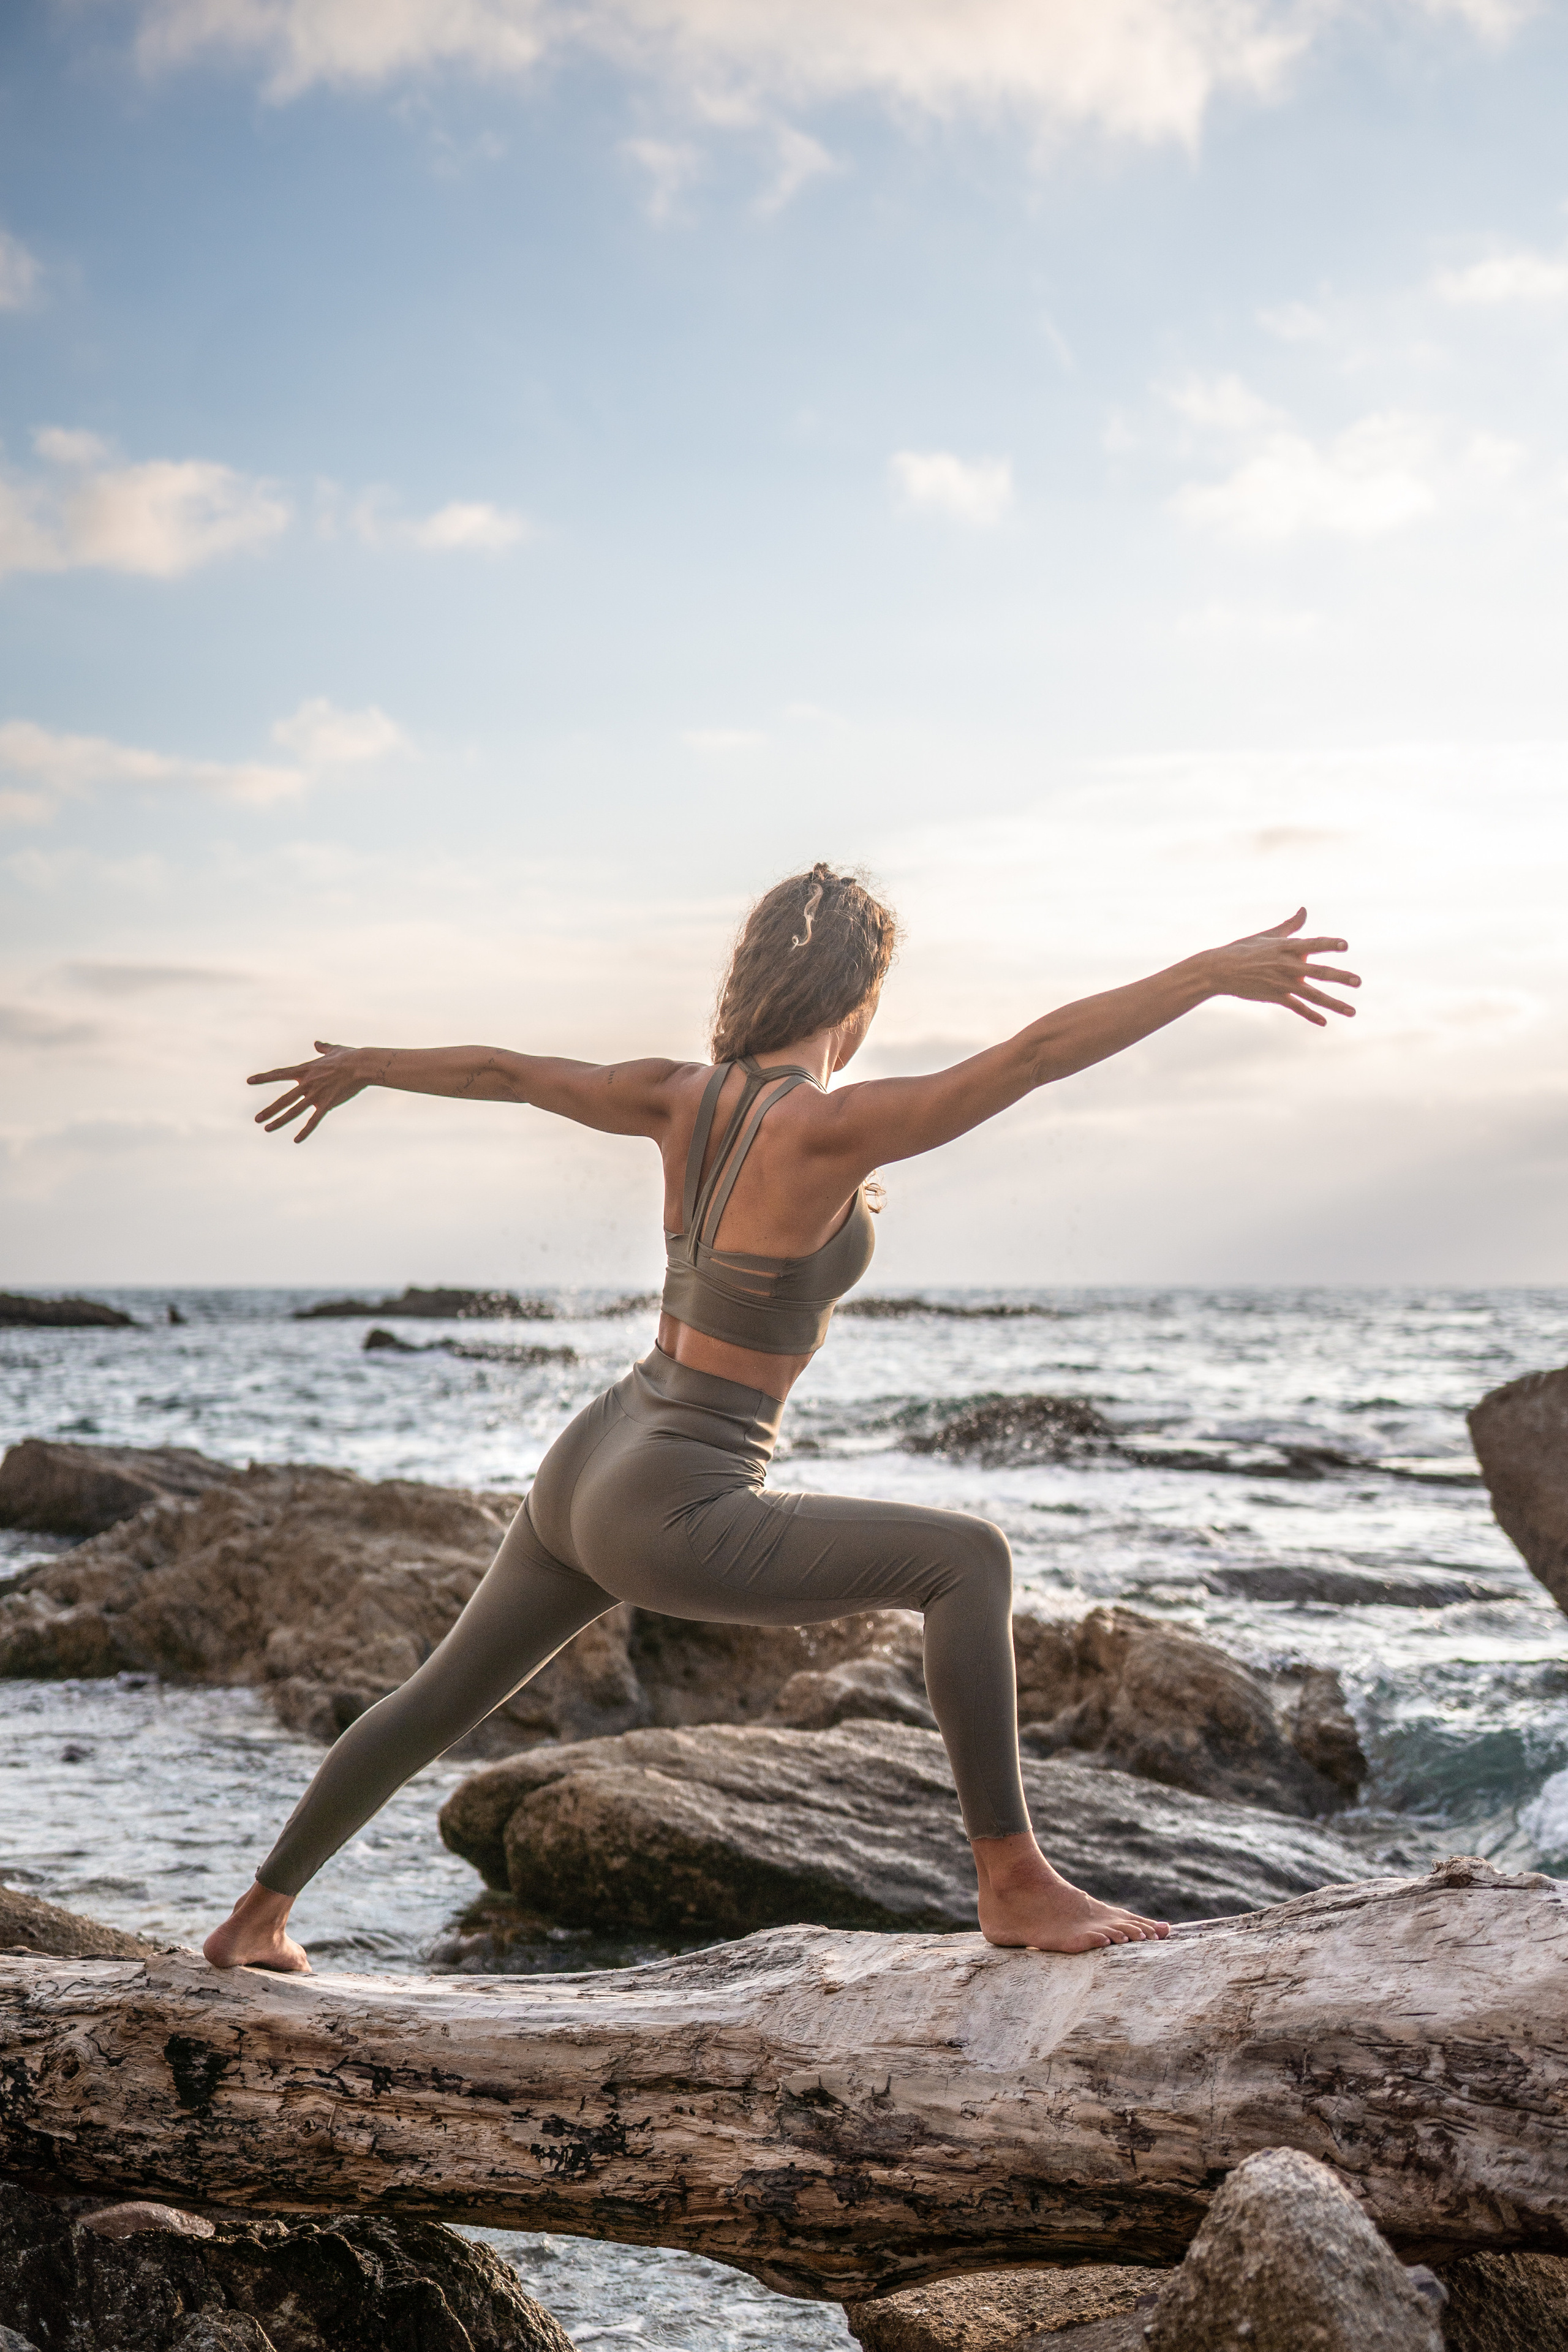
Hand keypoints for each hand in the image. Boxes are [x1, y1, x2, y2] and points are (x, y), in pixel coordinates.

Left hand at [248, 1042, 368, 1140]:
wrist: (361, 1065)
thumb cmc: (350, 1056)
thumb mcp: (334, 1050)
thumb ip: (323, 1048)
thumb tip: (317, 1043)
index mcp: (306, 1070)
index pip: (279, 1074)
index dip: (263, 1078)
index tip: (249, 1081)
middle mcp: (307, 1083)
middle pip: (284, 1099)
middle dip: (269, 1110)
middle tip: (257, 1119)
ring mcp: (316, 1095)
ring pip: (293, 1111)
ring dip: (279, 1121)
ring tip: (267, 1129)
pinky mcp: (327, 1104)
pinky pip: (314, 1120)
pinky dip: (305, 1130)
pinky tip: (296, 1140)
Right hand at [1207, 910, 1359, 1027]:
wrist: (1220, 970)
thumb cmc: (1244, 949)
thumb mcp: (1268, 935)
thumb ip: (1290, 925)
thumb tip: (1304, 910)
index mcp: (1284, 947)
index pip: (1311, 944)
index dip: (1328, 944)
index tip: (1344, 945)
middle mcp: (1285, 965)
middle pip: (1317, 972)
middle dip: (1339, 977)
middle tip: (1358, 981)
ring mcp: (1280, 983)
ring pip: (1312, 995)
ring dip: (1333, 1003)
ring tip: (1352, 1011)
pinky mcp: (1274, 996)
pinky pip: (1296, 1007)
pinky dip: (1310, 1015)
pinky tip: (1325, 1022)